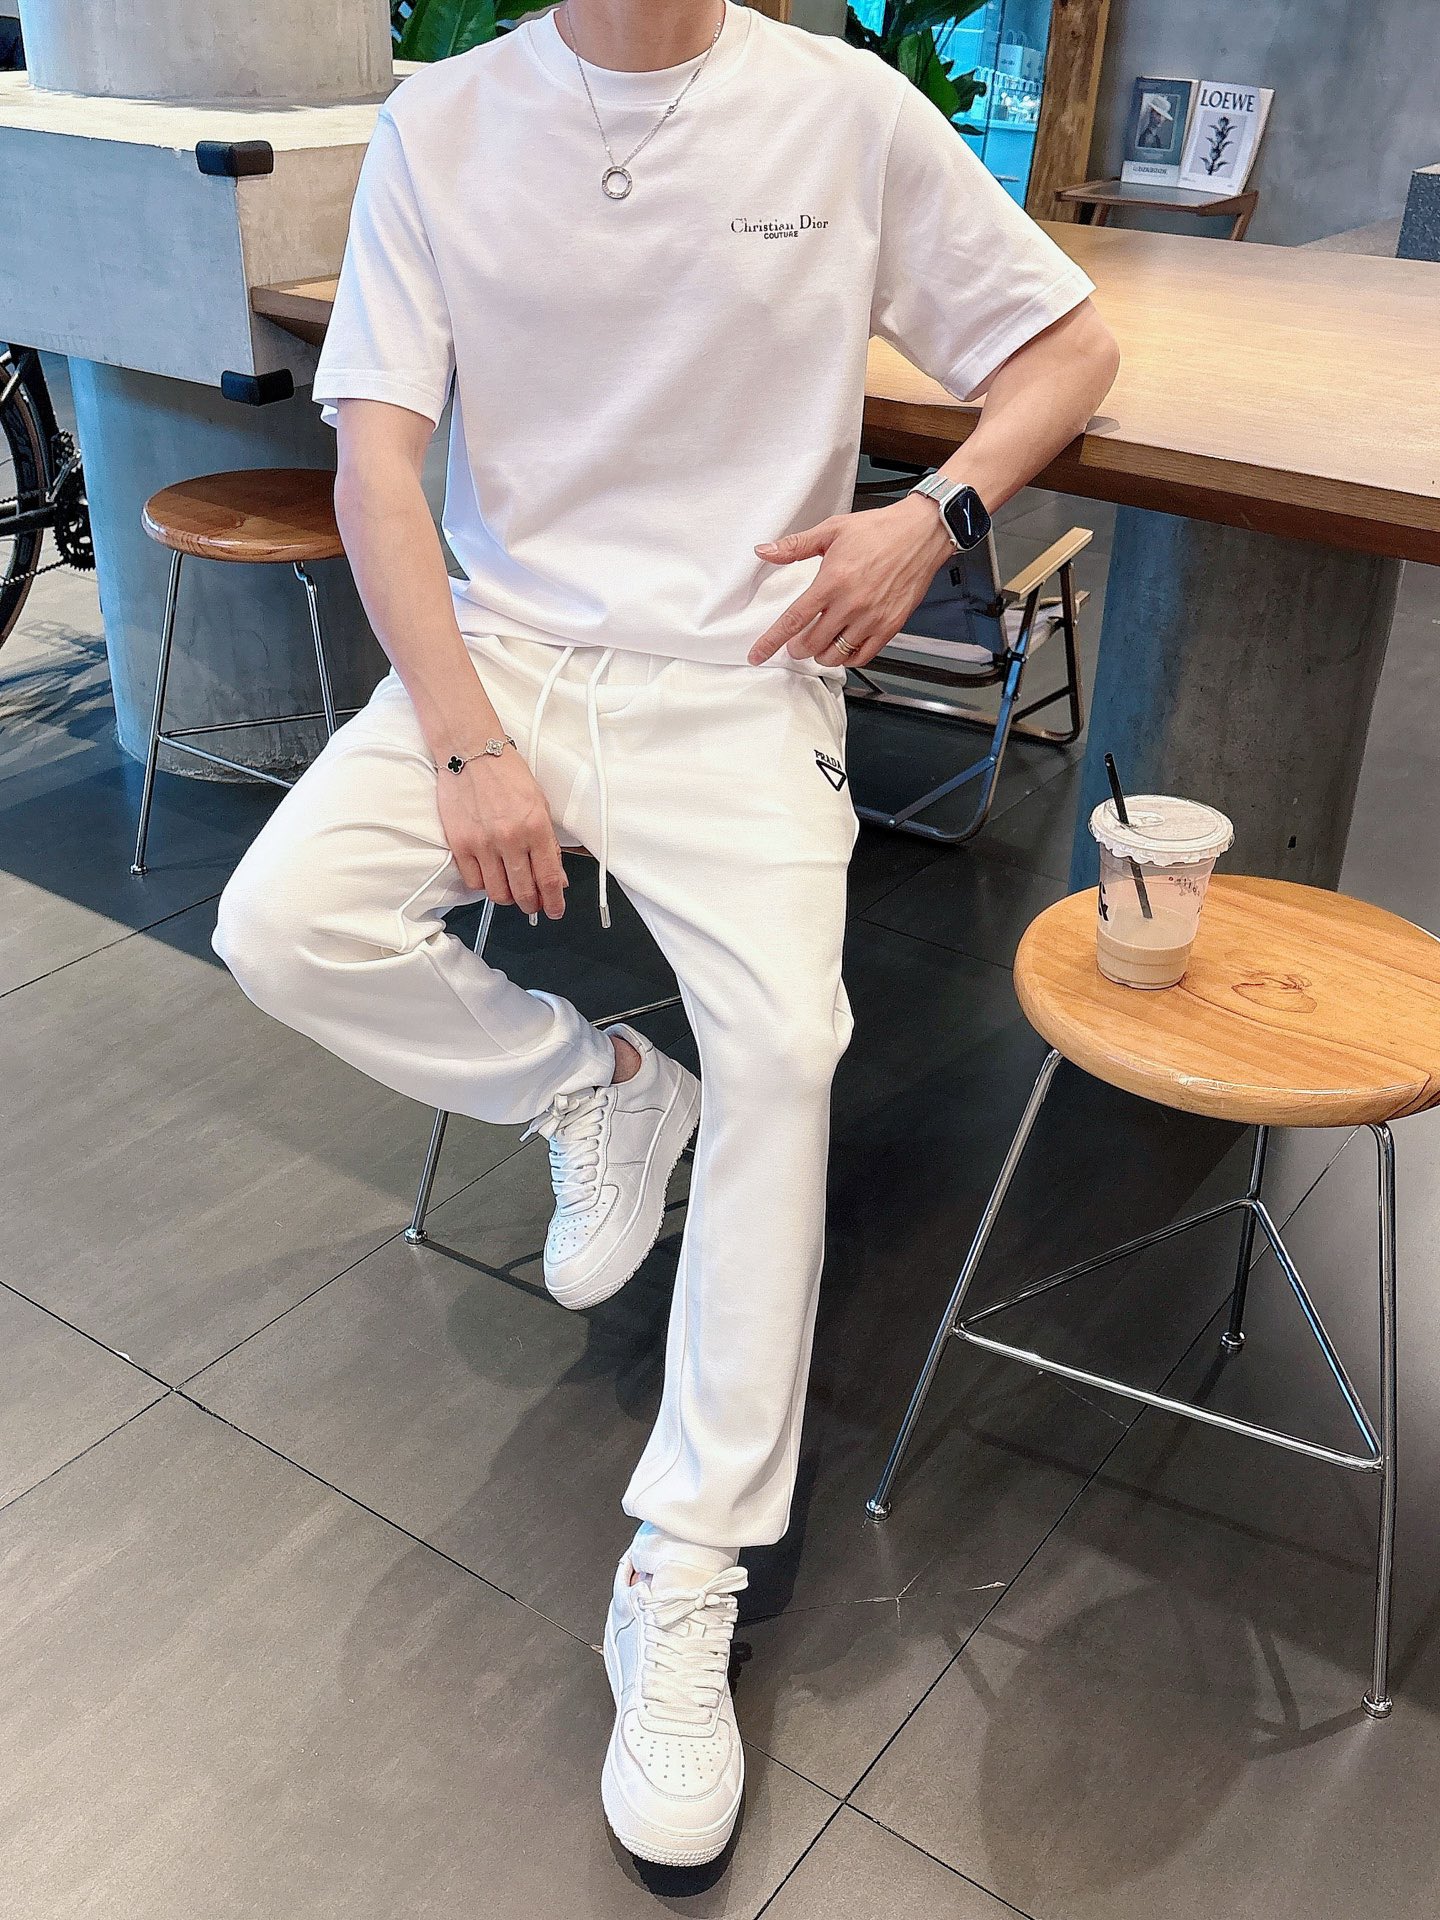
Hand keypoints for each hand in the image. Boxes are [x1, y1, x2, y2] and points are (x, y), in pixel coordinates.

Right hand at [437, 750, 567, 918]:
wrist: (471, 752)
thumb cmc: (507, 773)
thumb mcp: (539, 804)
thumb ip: (548, 843)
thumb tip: (556, 876)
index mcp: (536, 827)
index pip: (549, 878)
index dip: (554, 902)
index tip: (555, 911)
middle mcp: (511, 838)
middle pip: (524, 892)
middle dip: (531, 905)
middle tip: (532, 904)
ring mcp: (483, 844)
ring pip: (498, 893)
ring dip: (507, 898)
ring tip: (510, 890)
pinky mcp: (460, 844)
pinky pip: (473, 881)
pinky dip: (483, 885)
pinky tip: (489, 876)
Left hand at [748, 492, 954, 667]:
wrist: (921, 533)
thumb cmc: (879, 531)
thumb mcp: (831, 530)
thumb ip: (795, 546)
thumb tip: (765, 551)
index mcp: (832, 581)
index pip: (793, 620)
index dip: (771, 641)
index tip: (758, 654)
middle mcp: (851, 604)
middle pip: (812, 644)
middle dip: (797, 648)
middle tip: (796, 642)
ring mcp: (872, 618)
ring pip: (835, 655)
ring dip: (820, 655)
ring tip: (820, 643)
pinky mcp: (890, 626)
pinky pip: (862, 657)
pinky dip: (847, 658)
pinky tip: (843, 647)